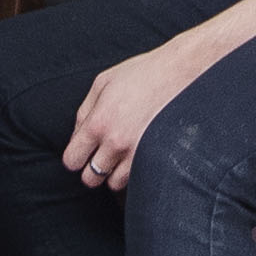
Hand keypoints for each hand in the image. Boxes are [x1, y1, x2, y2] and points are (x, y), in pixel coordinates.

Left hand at [63, 33, 213, 188]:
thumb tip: (76, 138)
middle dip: (93, 169)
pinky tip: (138, 155)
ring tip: (124, 153)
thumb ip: (83, 112)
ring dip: (115, 172)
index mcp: (98, 123)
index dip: (76, 157)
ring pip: (114, 184)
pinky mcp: (157, 158)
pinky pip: (137, 181)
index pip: (72, 160)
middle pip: (90, 178)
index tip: (84, 151)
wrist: (182, 71)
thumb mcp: (103, 83)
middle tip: (104, 154)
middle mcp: (116, 142)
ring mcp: (138, 153)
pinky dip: (134, 173)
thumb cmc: (143, 73)